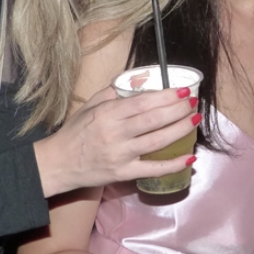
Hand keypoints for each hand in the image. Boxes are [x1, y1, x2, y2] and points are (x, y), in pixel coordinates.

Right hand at [34, 85, 198, 196]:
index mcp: (107, 113)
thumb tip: (138, 80)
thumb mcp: (89, 106)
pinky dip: (173, 164)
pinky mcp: (123, 174)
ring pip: (157, 142)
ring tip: (194, 120)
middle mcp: (115, 133)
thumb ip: (113, 92)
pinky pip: (153, 170)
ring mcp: (120, 155)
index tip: (183, 90)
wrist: (58, 163)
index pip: (142, 102)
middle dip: (178, 110)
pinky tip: (189, 157)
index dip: (166, 96)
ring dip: (180, 130)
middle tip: (193, 102)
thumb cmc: (75, 132)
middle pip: (153, 120)